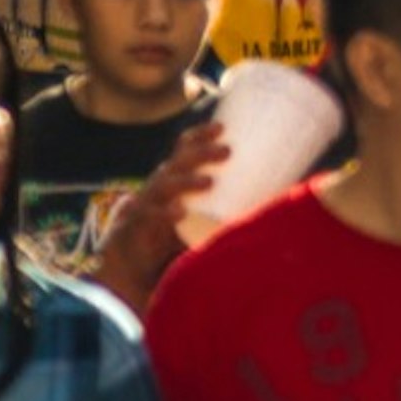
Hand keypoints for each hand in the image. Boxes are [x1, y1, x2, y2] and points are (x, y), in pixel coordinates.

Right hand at [91, 124, 223, 314]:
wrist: (128, 273)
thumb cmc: (168, 243)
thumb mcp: (198, 223)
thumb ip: (225, 216)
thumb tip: (272, 213)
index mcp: (170, 183)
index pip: (182, 152)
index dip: (199, 137)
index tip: (222, 126)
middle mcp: (156, 190)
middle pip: (176, 163)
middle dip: (200, 153)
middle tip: (227, 151)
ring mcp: (142, 208)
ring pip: (162, 186)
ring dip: (185, 182)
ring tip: (208, 181)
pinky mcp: (133, 230)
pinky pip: (148, 218)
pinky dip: (164, 214)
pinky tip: (180, 212)